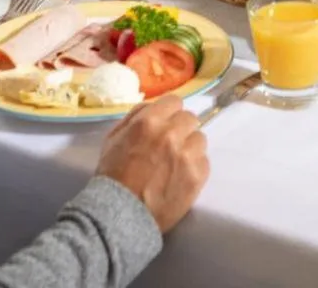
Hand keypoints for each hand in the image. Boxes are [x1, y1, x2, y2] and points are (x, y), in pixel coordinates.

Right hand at [97, 94, 209, 232]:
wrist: (120, 215)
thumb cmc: (112, 176)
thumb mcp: (114, 138)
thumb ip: (135, 117)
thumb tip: (154, 107)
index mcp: (149, 122)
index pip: (175, 101)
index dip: (170, 112)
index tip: (167, 122)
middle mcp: (171, 134)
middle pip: (190, 118)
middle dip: (181, 129)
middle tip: (171, 144)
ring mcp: (187, 155)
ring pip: (200, 139)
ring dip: (190, 147)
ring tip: (176, 163)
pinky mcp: (197, 175)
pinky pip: (204, 161)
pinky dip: (194, 167)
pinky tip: (180, 177)